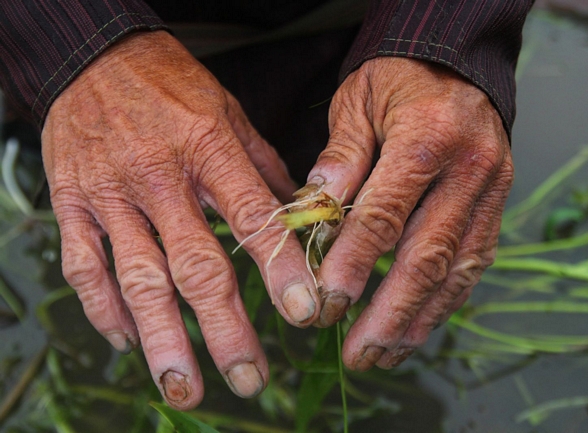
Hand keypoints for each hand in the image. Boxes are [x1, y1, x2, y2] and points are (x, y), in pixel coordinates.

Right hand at [41, 31, 320, 408]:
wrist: (94, 57)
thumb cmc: (172, 84)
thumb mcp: (229, 112)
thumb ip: (263, 168)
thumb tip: (302, 212)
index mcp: (209, 149)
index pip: (251, 217)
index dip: (279, 267)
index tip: (303, 312)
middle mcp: (160, 178)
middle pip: (195, 264)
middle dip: (224, 328)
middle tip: (249, 379)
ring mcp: (111, 195)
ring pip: (138, 278)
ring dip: (162, 340)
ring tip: (185, 387)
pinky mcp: (72, 204)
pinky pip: (85, 267)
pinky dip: (105, 310)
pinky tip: (127, 342)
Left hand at [308, 57, 513, 369]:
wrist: (456, 63)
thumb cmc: (399, 80)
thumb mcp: (357, 104)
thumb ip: (339, 160)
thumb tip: (313, 212)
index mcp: (427, 137)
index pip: (384, 214)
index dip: (354, 263)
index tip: (326, 303)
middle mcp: (469, 169)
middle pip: (427, 255)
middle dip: (390, 313)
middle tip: (358, 353)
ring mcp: (491, 191)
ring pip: (457, 270)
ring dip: (420, 320)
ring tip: (384, 354)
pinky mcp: (498, 206)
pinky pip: (474, 262)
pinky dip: (445, 301)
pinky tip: (418, 327)